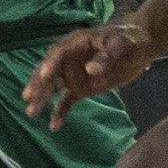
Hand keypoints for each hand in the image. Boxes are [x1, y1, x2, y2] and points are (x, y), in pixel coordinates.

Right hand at [23, 21, 154, 127]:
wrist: (139, 51)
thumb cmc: (128, 41)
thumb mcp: (120, 45)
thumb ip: (106, 56)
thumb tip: (90, 70)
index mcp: (76, 43)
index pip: (59, 52)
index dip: (51, 63)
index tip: (44, 75)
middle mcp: (69, 59)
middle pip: (50, 71)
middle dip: (39, 84)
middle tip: (28, 97)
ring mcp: (73, 75)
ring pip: (53, 87)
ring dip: (42, 98)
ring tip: (31, 112)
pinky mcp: (80, 89)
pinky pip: (66, 101)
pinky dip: (59, 112)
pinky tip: (54, 126)